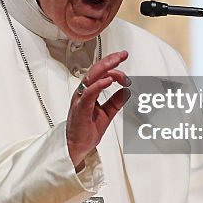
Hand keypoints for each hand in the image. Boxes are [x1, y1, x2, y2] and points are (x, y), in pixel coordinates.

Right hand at [66, 50, 130, 167]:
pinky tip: (108, 80)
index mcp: (89, 92)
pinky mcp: (81, 108)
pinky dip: (99, 85)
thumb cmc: (86, 130)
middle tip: (123, 55)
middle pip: (96, 70)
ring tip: (117, 62)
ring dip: (106, 68)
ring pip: (92, 77)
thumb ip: (116, 101)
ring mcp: (81, 99)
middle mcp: (83, 92)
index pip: (101, 74)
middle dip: (110, 60)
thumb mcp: (107, 113)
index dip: (114, 68)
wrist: (76, 147)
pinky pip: (89, 93)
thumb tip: (127, 91)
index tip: (127, 72)